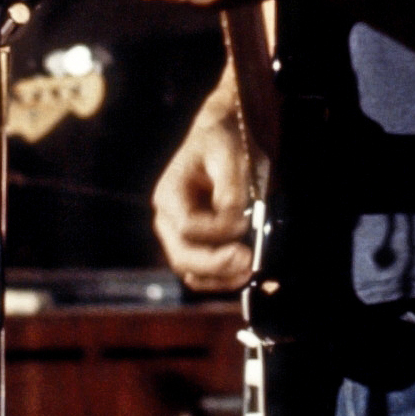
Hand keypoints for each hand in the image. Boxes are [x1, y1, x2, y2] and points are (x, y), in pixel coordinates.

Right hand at [152, 102, 253, 291]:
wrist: (222, 137)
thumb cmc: (225, 144)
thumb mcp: (232, 159)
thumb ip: (231, 193)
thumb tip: (234, 226)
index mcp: (169, 194)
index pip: (188, 228)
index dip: (218, 232)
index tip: (245, 223)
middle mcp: (166, 219)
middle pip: (183, 258)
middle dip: (217, 266)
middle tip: (248, 262)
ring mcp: (177, 235)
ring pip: (190, 271)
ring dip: (219, 278)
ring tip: (248, 271)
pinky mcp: (193, 244)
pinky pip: (201, 272)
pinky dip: (220, 278)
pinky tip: (242, 273)